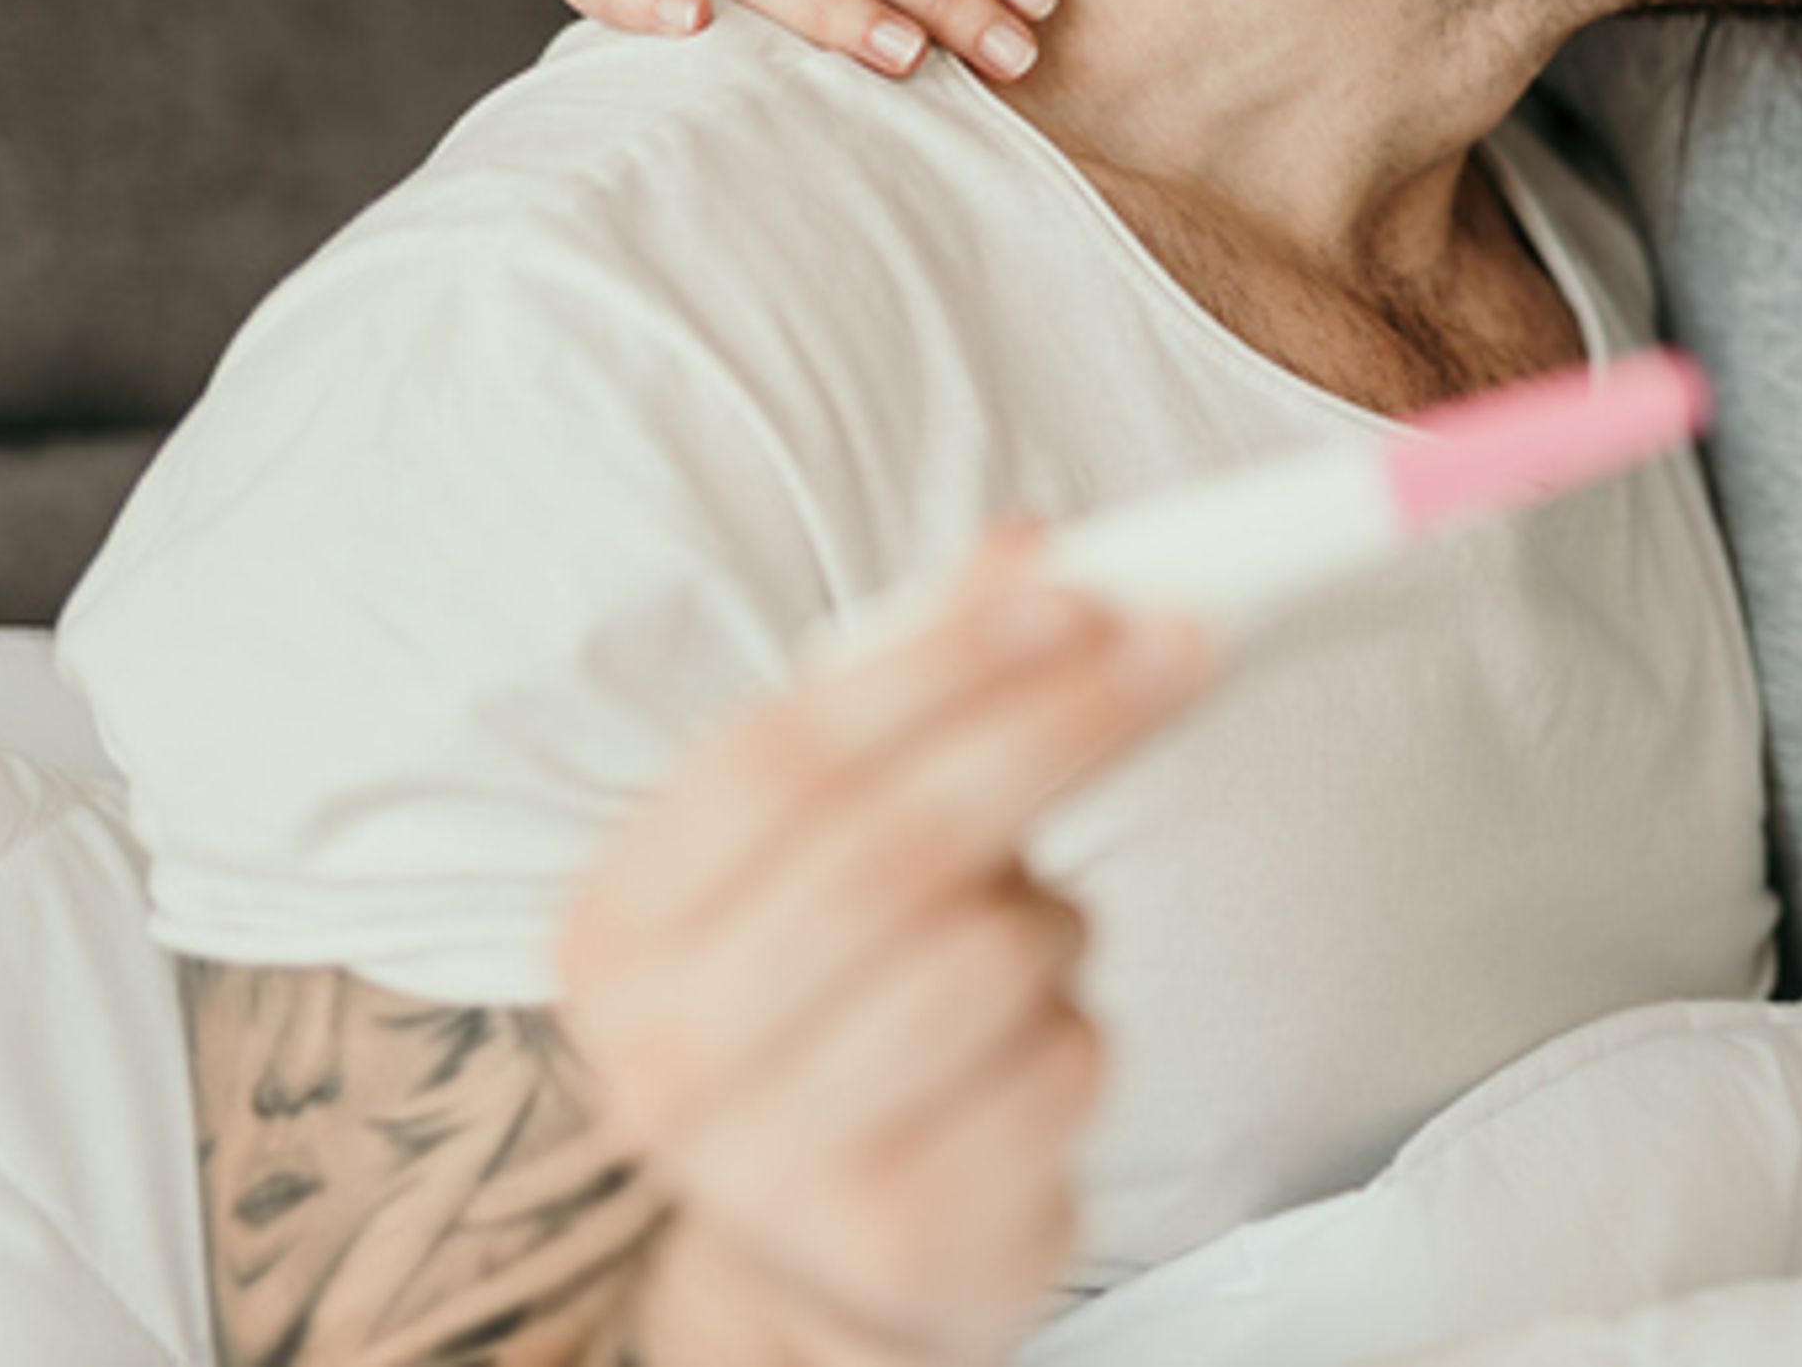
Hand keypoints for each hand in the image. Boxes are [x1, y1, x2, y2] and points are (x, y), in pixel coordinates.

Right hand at [557, 527, 1211, 1366]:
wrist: (819, 1259)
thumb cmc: (829, 1007)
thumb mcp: (827, 854)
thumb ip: (915, 700)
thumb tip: (1025, 542)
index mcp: (618, 931)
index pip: (781, 760)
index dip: (934, 665)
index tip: (1072, 588)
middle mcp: (669, 1058)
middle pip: (896, 848)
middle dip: (1057, 724)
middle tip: (1184, 643)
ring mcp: (781, 1166)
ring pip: (992, 957)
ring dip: (1057, 916)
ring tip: (1033, 935)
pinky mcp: (910, 1241)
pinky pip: (1062, 1065)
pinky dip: (1080, 1025)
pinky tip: (1028, 1049)